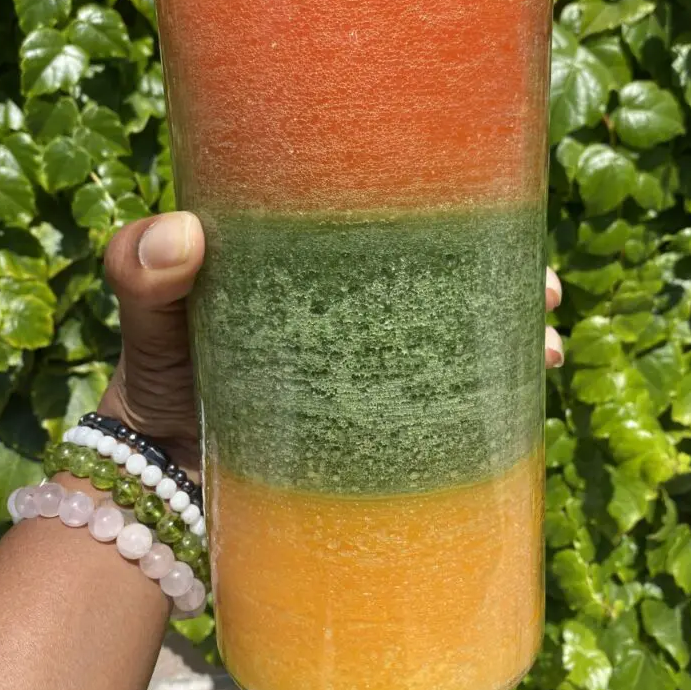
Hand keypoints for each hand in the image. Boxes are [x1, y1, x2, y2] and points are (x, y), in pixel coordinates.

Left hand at [99, 213, 564, 471]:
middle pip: (450, 282)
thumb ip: (141, 272)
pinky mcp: (380, 429)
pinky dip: (489, 409)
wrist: (159, 478)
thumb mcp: (149, 316)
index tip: (505, 211)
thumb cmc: (157, 378)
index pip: (398, 224)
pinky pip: (447, 411)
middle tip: (544, 291)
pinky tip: (522, 415)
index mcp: (319, 264)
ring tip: (549, 354)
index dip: (458, 214)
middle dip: (508, 279)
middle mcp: (357, 311)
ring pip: (461, 344)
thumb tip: (186, 235)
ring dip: (514, 343)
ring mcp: (373, 371)